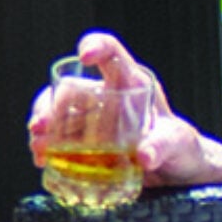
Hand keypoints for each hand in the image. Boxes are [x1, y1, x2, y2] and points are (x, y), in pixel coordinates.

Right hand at [27, 30, 208, 187]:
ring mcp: (91, 119)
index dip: (96, 46)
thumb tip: (145, 156)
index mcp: (132, 83)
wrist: (176, 175)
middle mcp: (106, 96)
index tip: (85, 56)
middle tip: (41, 127)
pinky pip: (56, 138)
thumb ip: (164, 145)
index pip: (111, 54)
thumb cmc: (183, 150)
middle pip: (70, 88)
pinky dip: (45, 148)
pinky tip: (42, 160)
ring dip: (42, 128)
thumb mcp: (179, 144)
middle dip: (51, 105)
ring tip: (39, 148)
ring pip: (55, 112)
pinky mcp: (83, 141)